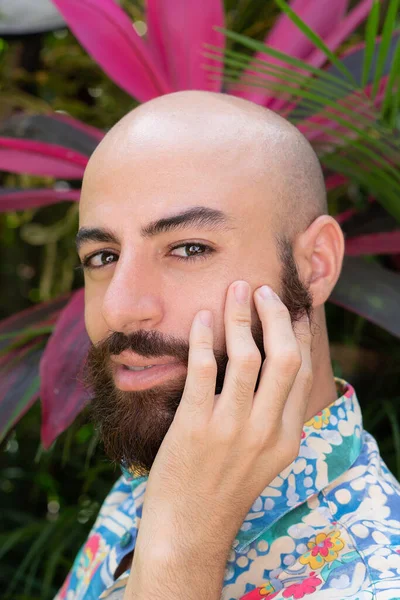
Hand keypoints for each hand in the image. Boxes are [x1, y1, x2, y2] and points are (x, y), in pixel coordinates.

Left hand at [134, 281, 311, 564]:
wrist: (188, 530)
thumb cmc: (222, 489)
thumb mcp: (263, 458)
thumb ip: (273, 418)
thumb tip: (271, 370)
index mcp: (286, 437)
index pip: (302, 372)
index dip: (298, 333)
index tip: (290, 308)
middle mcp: (265, 431)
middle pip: (284, 357)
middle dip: (276, 315)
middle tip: (262, 289)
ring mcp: (230, 429)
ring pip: (247, 356)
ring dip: (241, 315)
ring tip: (235, 290)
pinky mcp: (195, 427)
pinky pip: (203, 370)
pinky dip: (203, 338)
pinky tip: (201, 318)